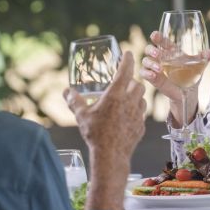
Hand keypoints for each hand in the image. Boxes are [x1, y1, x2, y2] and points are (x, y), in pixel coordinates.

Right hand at [64, 51, 146, 209]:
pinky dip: (136, 112)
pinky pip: (141, 115)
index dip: (127, 60)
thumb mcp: (82, 115)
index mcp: (116, 95)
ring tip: (126, 100)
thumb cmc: (96, 134)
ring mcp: (138, 115)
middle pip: (138, 85)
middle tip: (124, 83)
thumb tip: (66, 91)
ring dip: (136, 96)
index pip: (125, 71)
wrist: (110, 156)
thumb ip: (74, 101)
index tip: (128, 53)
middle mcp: (130, 102)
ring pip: (143, 99)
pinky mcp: (141, 127)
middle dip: (133, 81)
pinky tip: (128, 117)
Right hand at [139, 31, 199, 125]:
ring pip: (145, 61)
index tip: (155, 35)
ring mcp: (155, 68)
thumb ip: (204, 58)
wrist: (188, 93)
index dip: (157, 37)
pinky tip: (153, 75)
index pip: (161, 41)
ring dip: (150, 63)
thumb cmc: (192, 76)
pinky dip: (146, 73)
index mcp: (170, 51)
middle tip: (158, 54)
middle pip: (149, 49)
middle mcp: (161, 58)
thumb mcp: (199, 66)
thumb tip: (209, 52)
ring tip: (159, 68)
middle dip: (151, 50)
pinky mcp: (153, 78)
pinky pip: (143, 73)